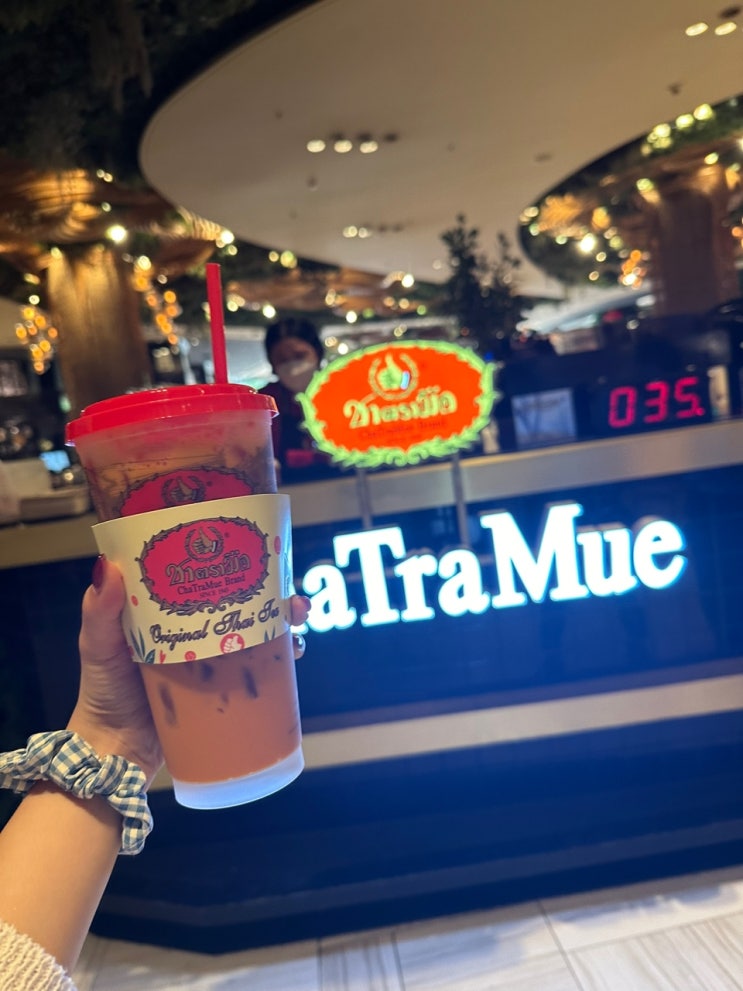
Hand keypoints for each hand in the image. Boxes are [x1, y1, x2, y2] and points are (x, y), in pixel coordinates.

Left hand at [68, 558, 311, 786]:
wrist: (116, 750)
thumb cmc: (103, 692)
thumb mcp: (98, 646)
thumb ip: (99, 612)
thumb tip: (107, 568)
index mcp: (169, 609)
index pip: (207, 574)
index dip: (234, 560)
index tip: (256, 552)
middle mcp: (197, 627)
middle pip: (243, 598)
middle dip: (275, 591)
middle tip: (291, 597)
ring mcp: (214, 657)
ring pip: (258, 629)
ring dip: (284, 620)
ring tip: (298, 621)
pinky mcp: (224, 687)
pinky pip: (259, 668)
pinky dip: (281, 657)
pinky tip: (295, 652)